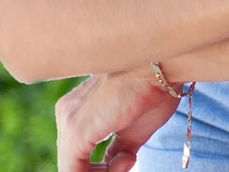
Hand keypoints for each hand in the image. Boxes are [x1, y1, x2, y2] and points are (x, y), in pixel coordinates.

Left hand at [56, 68, 178, 171]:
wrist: (162, 67)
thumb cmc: (154, 90)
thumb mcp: (132, 128)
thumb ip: (116, 149)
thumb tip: (113, 165)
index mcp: (77, 109)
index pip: (78, 151)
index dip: (102, 167)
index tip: (130, 160)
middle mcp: (66, 112)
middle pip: (73, 160)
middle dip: (103, 171)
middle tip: (130, 161)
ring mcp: (68, 121)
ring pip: (71, 168)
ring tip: (130, 159)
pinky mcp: (77, 131)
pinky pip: (72, 170)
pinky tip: (125, 162)